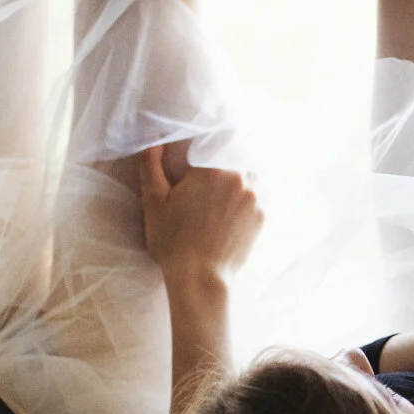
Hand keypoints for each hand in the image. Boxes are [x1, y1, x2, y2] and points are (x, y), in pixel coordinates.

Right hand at [139, 145, 263, 284]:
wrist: (200, 278)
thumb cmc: (173, 240)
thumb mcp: (154, 200)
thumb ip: (150, 163)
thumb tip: (151, 136)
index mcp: (214, 168)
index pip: (221, 135)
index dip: (212, 138)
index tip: (201, 148)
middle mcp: (241, 178)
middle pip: (237, 152)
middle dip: (223, 157)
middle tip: (206, 173)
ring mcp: (255, 197)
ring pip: (249, 172)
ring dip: (238, 174)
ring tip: (219, 191)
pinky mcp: (263, 216)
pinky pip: (257, 193)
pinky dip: (246, 194)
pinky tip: (230, 207)